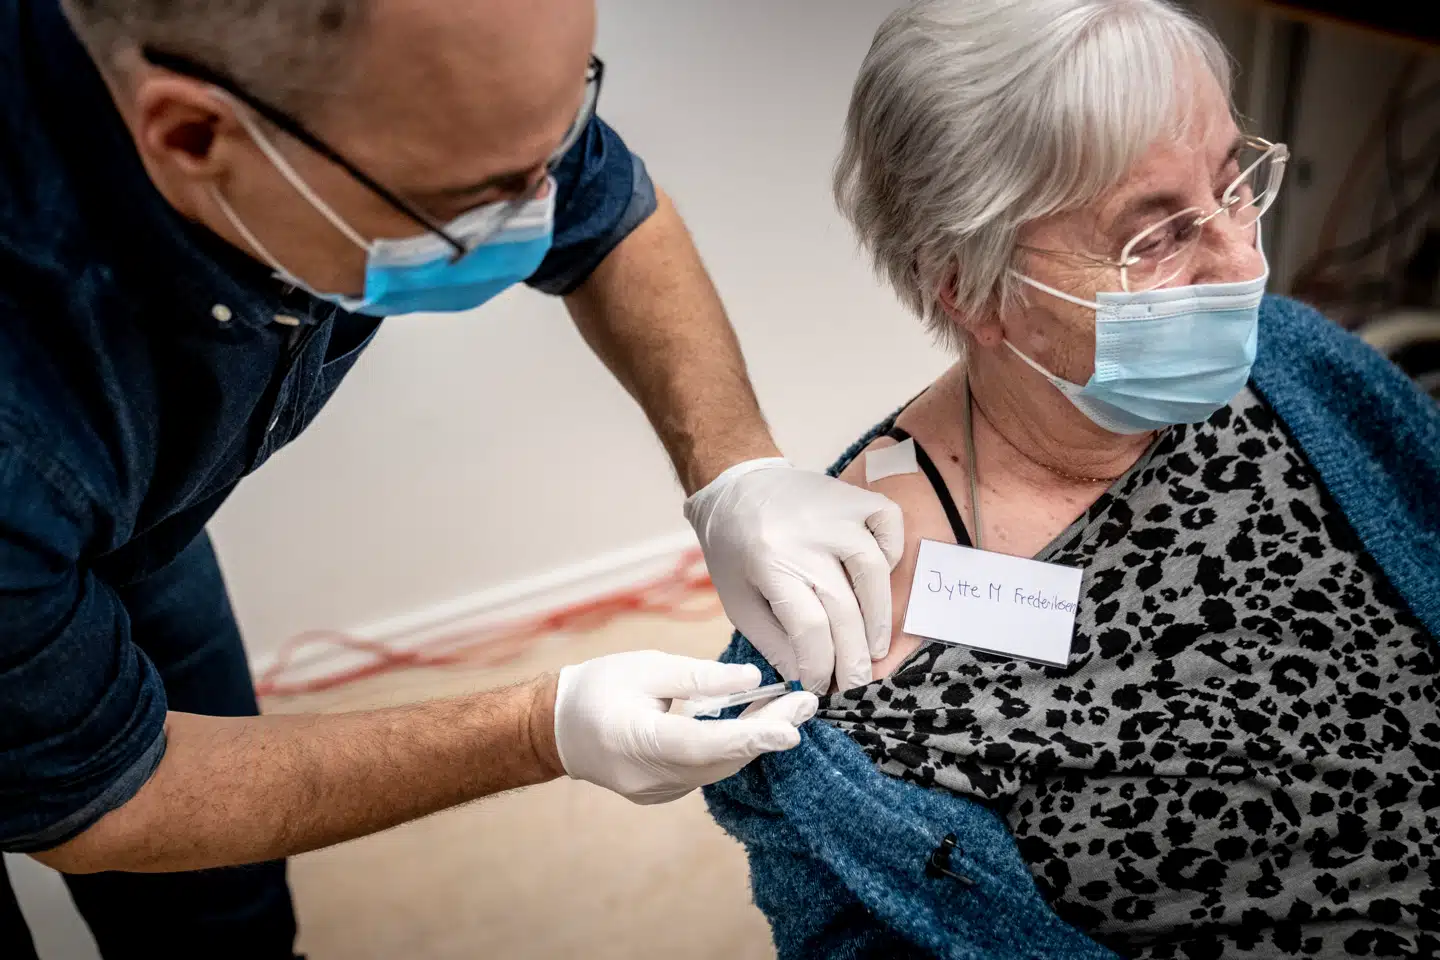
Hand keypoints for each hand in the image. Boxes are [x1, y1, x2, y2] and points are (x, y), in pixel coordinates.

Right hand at [552, 651, 817, 804]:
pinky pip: (708, 771)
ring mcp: (657, 791)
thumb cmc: (599, 687)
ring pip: (719, 768)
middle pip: (721, 758)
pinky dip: (733, 748)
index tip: (792, 728)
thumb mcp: (646, 667)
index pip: (703, 743)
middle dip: (767, 731)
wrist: (557, 729)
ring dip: (755, 740)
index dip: (750, 737)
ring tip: (792, 707)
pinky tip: (756, 723)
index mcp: (637, 738)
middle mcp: (650, 775)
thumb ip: (699, 676)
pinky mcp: (664, 792)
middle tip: (807, 702)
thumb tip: (753, 679)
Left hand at [684, 459, 904, 691]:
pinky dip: (893, 551)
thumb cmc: (734, 549)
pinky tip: (882, 579)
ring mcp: (836, 514)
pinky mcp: (855, 497)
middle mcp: (806, 538)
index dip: (820, 666)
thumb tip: (808, 677)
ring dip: (878, 618)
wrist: (737, 486)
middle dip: (853, 657)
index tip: (821, 687)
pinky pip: (889, 524)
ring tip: (875, 649)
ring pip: (873, 571)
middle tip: (857, 684)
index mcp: (769, 563)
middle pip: (843, 608)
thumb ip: (773, 641)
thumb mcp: (738, 601)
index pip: (809, 628)